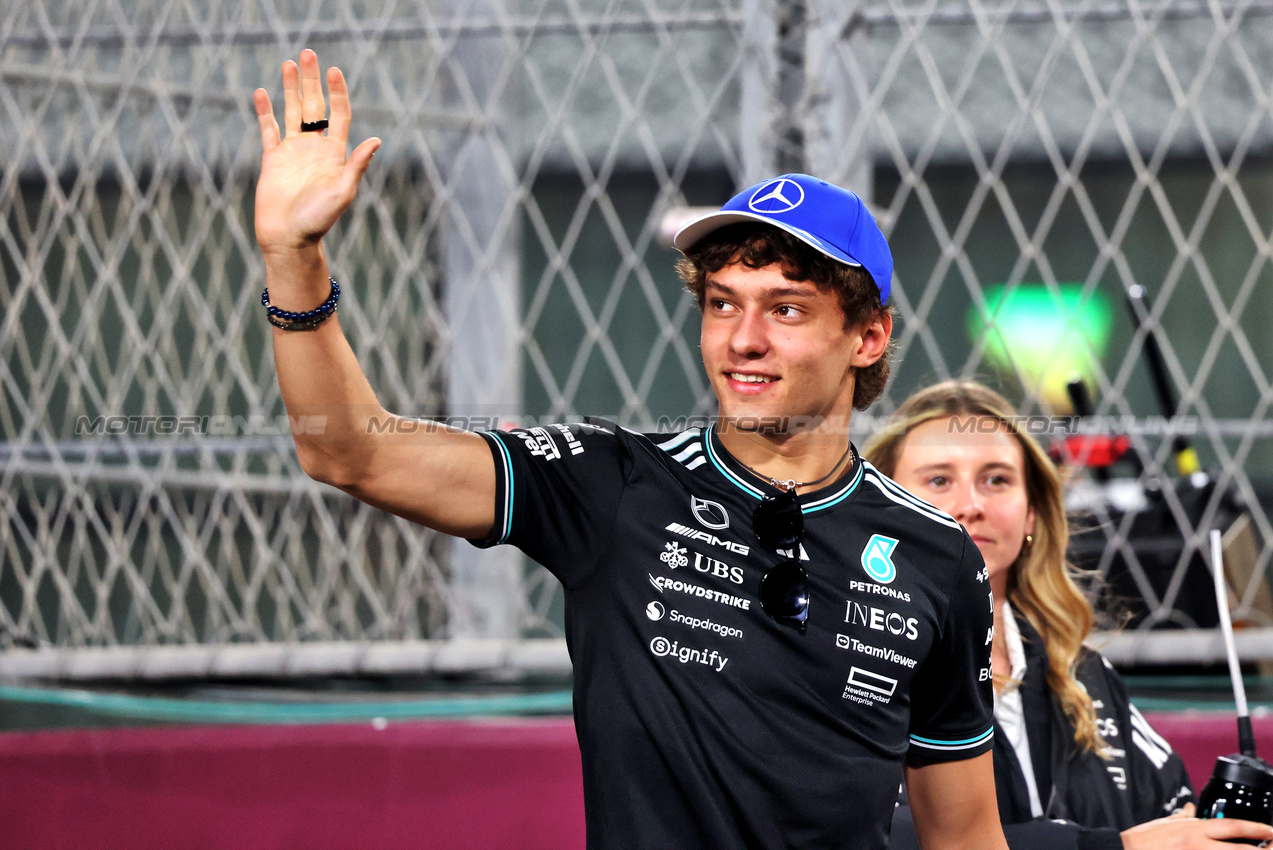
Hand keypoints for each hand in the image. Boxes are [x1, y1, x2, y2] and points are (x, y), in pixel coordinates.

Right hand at [253, 49, 380, 253]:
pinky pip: (268, 130)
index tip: (334, 71)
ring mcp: (293, 152)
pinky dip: (265, 112)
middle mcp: (315, 149)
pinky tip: (261, 93)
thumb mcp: (342, 192)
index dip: (337, 93)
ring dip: (292, 88)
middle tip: (308, 54)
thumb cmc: (319, 220)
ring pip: (292, 112)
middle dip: (313, 81)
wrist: (289, 238)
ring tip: (289, 63)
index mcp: (335, 155)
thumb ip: (356, 165)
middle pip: (315, 107)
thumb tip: (377, 141)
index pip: (339, 115)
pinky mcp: (272, 160)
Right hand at [1122, 804, 1272, 848]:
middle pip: (1242, 849)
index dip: (1256, 829)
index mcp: (1195, 830)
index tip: (1270, 831)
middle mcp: (1200, 845)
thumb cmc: (1144, 840)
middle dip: (1264, 849)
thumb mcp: (1165, 823)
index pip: (1233, 826)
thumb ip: (1183, 816)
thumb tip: (1193, 809)